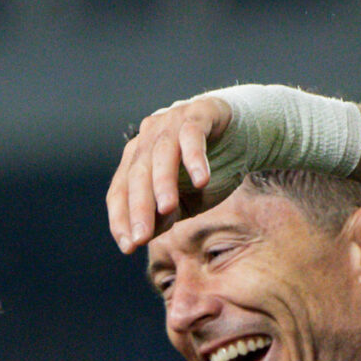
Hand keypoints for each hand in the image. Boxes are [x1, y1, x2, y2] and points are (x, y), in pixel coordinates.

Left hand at [109, 93, 236, 253]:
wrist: (241, 134)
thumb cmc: (206, 170)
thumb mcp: (185, 201)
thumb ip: (163, 217)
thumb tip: (141, 238)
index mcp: (137, 161)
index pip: (119, 191)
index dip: (120, 219)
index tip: (127, 247)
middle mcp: (147, 139)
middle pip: (137, 175)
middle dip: (139, 208)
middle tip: (142, 237)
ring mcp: (171, 123)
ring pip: (161, 154)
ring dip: (164, 182)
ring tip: (168, 208)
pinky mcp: (198, 113)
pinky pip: (192, 135)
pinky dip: (195, 158)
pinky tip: (202, 181)